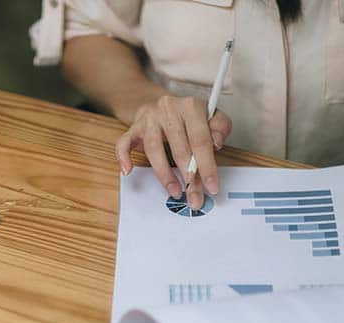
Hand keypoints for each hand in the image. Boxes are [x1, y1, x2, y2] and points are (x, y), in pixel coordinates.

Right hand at [115, 95, 231, 208]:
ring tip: (174, 191)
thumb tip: (217, 143)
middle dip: (188, 178)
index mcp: (191, 106)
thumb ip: (220, 128)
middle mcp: (168, 108)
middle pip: (179, 148)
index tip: (211, 187)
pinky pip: (124, 143)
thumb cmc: (190, 116)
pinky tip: (127, 171)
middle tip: (194, 197)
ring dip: (164, 174)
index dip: (207, 166)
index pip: (200, 140)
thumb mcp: (212, 116)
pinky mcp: (134, 127)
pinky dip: (123, 157)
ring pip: (154, 149)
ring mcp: (149, 118)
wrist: (164, 104)